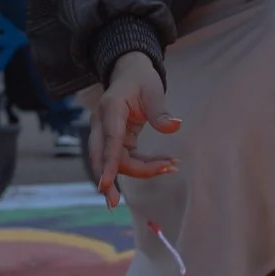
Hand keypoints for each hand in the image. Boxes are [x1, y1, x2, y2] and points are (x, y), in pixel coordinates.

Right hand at [90, 50, 179, 205]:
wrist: (130, 72)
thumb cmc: (141, 79)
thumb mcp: (153, 90)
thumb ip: (160, 111)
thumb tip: (174, 127)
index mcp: (110, 110)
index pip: (108, 140)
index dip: (107, 164)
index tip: (105, 184)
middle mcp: (102, 124)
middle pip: (100, 157)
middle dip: (106, 180)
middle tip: (113, 204)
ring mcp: (106, 133)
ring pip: (114, 161)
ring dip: (139, 171)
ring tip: (169, 168)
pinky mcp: (115, 140)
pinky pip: (125, 158)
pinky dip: (143, 165)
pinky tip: (164, 165)